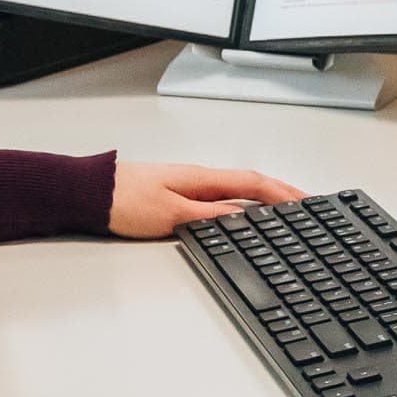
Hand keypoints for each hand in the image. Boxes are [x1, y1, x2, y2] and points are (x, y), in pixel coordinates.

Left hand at [106, 159, 303, 238]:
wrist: (89, 194)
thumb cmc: (123, 201)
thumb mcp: (172, 214)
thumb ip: (209, 216)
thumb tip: (243, 217)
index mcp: (202, 179)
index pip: (253, 184)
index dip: (282, 195)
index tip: (306, 203)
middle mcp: (199, 178)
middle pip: (251, 184)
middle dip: (281, 194)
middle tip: (306, 205)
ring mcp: (189, 185)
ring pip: (238, 189)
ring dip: (265, 197)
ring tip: (286, 209)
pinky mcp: (178, 195)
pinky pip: (222, 196)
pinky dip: (243, 202)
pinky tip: (245, 212)